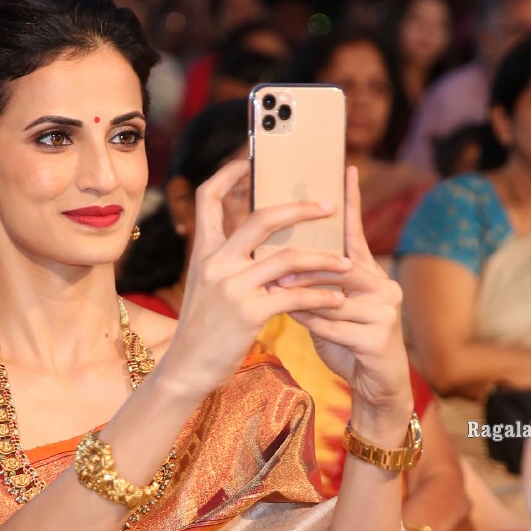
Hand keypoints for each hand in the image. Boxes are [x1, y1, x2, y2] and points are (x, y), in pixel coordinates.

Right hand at [158, 160, 355, 401]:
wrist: (184, 370)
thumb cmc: (201, 332)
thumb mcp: (205, 289)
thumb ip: (226, 264)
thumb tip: (263, 247)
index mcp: (203, 252)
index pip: (207, 198)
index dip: (227, 174)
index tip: (249, 160)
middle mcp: (216, 263)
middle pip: (262, 217)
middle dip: (301, 208)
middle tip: (329, 206)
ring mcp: (232, 286)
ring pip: (288, 258)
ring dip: (323, 260)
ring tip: (346, 264)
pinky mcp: (248, 313)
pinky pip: (295, 295)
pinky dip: (321, 296)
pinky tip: (336, 299)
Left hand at [282, 166, 413, 433]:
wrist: (375, 386)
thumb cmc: (346, 341)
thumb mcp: (325, 307)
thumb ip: (309, 284)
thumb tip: (275, 259)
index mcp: (370, 273)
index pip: (355, 234)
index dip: (350, 202)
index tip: (344, 169)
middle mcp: (384, 286)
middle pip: (340, 264)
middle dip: (304, 262)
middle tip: (271, 256)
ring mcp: (385, 312)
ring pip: (336, 296)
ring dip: (303, 294)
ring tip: (274, 290)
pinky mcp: (380, 339)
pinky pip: (337, 326)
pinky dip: (312, 323)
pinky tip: (294, 320)